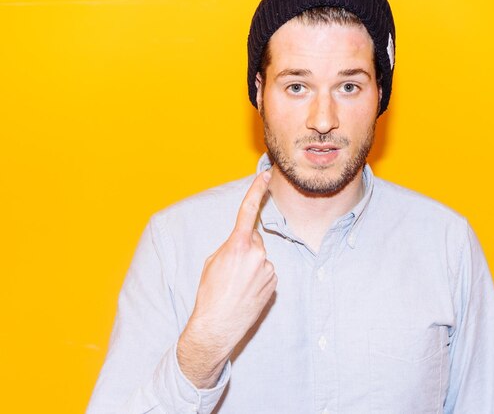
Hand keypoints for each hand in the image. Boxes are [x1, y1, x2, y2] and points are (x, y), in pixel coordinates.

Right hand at [177, 169, 276, 387]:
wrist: (216, 328)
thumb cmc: (209, 294)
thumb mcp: (212, 262)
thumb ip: (230, 246)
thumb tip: (244, 242)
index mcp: (237, 245)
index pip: (248, 211)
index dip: (256, 190)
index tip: (265, 175)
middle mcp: (257, 254)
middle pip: (254, 239)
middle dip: (244, 247)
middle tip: (230, 269)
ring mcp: (267, 269)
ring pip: (260, 257)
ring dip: (251, 265)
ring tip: (237, 284)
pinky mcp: (274, 283)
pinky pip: (266, 271)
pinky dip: (258, 277)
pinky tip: (246, 291)